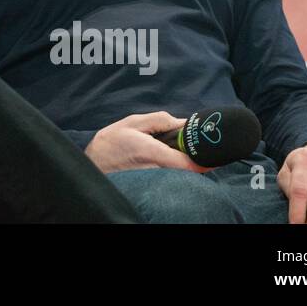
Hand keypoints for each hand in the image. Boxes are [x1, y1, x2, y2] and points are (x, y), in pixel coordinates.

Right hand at [84, 111, 213, 173]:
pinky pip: (172, 176)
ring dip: (182, 159)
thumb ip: (159, 120)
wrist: (94, 166)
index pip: (191, 163)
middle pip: (189, 168)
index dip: (206, 157)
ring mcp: (158, 181)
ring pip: (181, 172)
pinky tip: (162, 156)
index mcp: (154, 154)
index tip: (212, 148)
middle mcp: (159, 171)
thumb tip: (182, 123)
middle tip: (189, 142)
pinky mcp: (154, 185)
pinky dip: (173, 166)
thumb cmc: (110, 144)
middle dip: (192, 154)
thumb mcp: (132, 123)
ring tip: (170, 147)